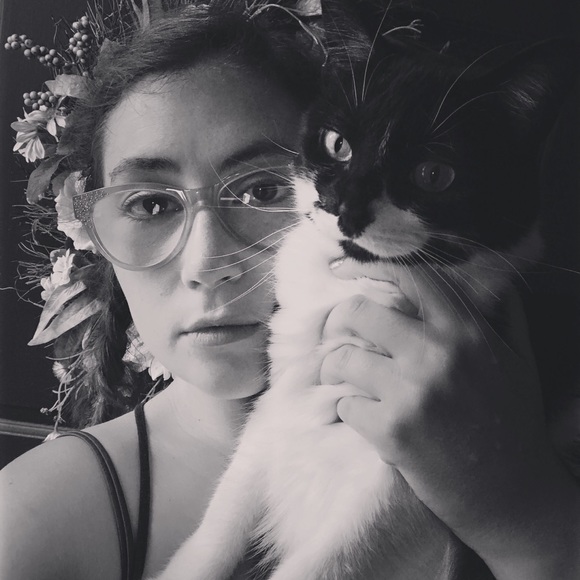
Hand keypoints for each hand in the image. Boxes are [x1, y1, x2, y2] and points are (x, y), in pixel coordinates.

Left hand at [320, 260, 579, 579]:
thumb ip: (500, 313)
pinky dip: (349, 410)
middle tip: (337, 334)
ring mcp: (411, 392)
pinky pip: (344, 404)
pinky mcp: (392, 430)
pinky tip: (368, 418)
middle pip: (357, 312)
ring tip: (345, 379)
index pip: (409, 277)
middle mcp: (436, 354)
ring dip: (336, 369)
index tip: (340, 266)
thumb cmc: (513, 424)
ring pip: (341, 359)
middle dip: (337, 322)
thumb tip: (485, 275)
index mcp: (466, 332)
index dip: (367, 265)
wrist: (511, 494)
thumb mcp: (518, 359)